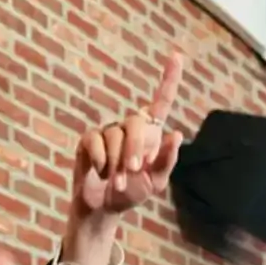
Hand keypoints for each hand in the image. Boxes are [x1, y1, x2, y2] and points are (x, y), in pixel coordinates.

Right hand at [72, 52, 183, 217]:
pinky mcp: (89, 141)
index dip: (169, 79)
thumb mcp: (155, 183)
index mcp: (150, 134)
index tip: (177, 56)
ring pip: (113, 135)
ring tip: (117, 182)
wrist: (105, 208)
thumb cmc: (133, 193)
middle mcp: (129, 127)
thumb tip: (175, 134)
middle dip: (134, 147)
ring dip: (116, 163)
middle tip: (134, 171)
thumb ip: (166, 161)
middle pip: (135, 120)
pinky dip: (100, 160)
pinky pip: (94, 140)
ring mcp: (108, 132)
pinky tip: (101, 172)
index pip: (161, 102)